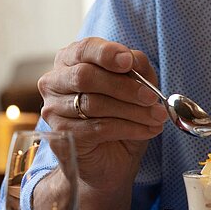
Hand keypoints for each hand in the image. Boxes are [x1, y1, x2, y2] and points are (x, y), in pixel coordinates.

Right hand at [38, 37, 166, 196]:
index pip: (84, 49)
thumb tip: (134, 60)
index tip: (128, 62)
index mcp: (70, 61)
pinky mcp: (62, 135)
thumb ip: (136, 68)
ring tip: (158, 117)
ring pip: (94, 104)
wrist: (109, 160)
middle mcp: (54, 82)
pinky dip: (129, 128)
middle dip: (125, 87)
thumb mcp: (135, 87)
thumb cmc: (120, 117)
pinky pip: (98, 128)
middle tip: (152, 98)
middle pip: (86, 76)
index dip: (106, 53)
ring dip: (133, 111)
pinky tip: (148, 130)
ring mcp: (53, 110)